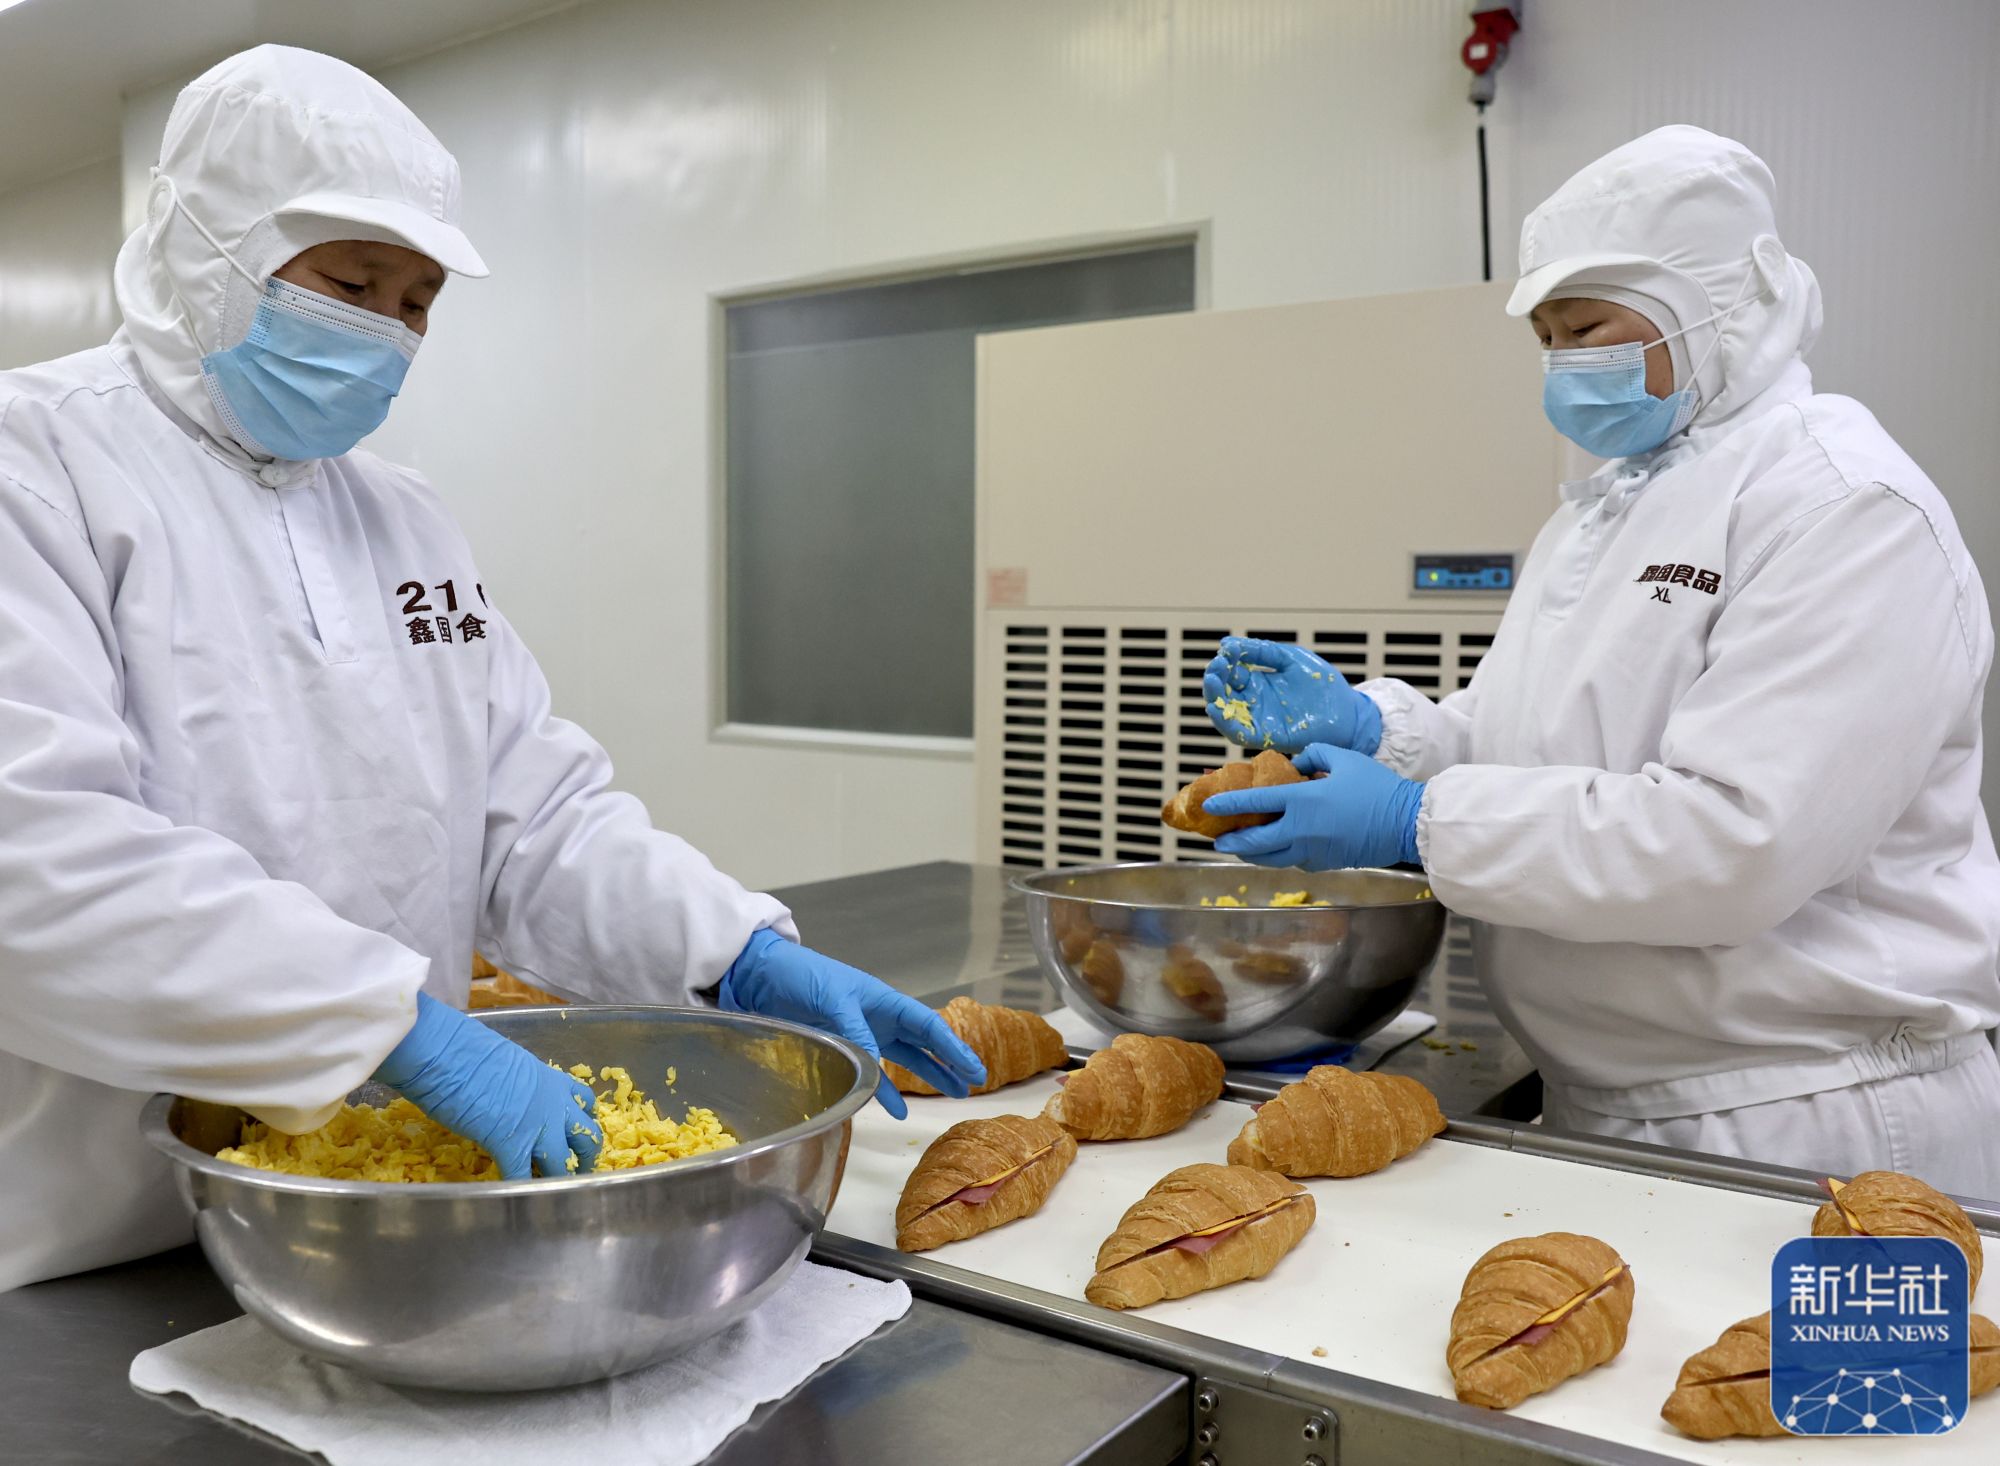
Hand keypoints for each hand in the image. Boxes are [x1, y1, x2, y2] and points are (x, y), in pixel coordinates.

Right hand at [375, 992, 602, 1178]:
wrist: (449, 1053)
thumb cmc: (468, 1049)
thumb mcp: (507, 1062)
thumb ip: (518, 1082)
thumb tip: (510, 1093)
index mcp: (551, 1080)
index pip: (583, 1102)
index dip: (583, 1119)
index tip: (577, 1133)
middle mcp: (553, 1104)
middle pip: (587, 1136)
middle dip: (584, 1156)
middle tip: (576, 1170)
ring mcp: (536, 1127)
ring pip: (564, 1162)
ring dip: (560, 1178)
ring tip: (555, 1191)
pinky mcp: (511, 1146)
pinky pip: (523, 1177)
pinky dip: (521, 1190)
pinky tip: (516, 1196)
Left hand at [719, 931, 986, 1118]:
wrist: (763, 976)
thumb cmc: (802, 976)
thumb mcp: (832, 999)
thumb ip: (856, 1030)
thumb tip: (878, 1063)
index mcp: (884, 1001)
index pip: (928, 1026)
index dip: (954, 1048)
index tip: (976, 1068)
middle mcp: (879, 1018)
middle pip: (924, 1043)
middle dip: (950, 1062)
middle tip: (975, 1084)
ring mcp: (863, 1034)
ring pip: (905, 1059)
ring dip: (927, 1077)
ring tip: (953, 1094)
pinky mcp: (842, 1049)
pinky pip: (871, 1074)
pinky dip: (885, 1092)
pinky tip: (898, 1110)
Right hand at [1202, 638, 1381, 754]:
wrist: (1349, 712)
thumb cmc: (1324, 686)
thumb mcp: (1291, 658)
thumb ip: (1262, 651)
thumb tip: (1226, 643)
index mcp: (1259, 683)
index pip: (1231, 672)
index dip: (1224, 662)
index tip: (1225, 652)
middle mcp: (1255, 702)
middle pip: (1223, 693)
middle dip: (1214, 679)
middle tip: (1215, 667)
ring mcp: (1260, 720)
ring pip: (1226, 713)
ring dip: (1213, 699)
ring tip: (1211, 682)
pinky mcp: (1267, 737)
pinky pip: (1239, 734)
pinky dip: (1224, 724)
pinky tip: (1217, 709)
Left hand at [1203, 744, 1424, 871]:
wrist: (1405, 823)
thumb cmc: (1377, 787)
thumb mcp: (1343, 759)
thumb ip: (1312, 756)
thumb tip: (1293, 766)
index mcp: (1302, 802)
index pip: (1254, 803)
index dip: (1228, 804)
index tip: (1209, 805)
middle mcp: (1301, 831)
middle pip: (1254, 843)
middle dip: (1232, 841)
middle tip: (1218, 839)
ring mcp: (1311, 852)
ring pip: (1270, 859)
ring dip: (1251, 854)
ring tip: (1240, 847)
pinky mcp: (1323, 864)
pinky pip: (1292, 861)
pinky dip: (1278, 856)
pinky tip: (1275, 849)